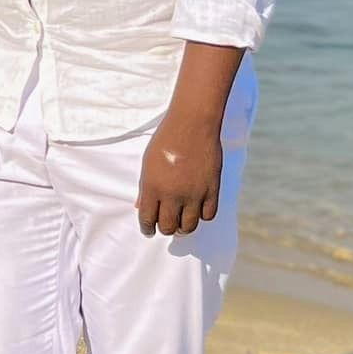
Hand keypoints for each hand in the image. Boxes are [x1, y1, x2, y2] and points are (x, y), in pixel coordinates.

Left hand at [136, 113, 222, 237]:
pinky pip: (208, 215)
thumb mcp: (148, 163)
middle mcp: (173, 194)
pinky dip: (201, 216)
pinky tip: (197, 210)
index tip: (149, 230)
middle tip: (166, 224)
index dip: (147, 228)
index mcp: (153, 187)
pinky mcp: (212, 189)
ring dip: (183, 227)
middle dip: (165, 228)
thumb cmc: (166, 140)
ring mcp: (194, 193)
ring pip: (189, 226)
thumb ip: (145, 187)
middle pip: (168, 227)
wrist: (192, 124)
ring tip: (181, 222)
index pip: (147, 219)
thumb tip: (141, 207)